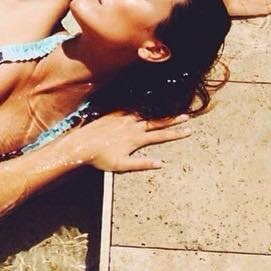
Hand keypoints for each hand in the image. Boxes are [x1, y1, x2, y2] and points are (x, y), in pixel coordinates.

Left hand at [75, 112, 191, 172]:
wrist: (82, 144)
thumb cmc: (101, 158)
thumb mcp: (122, 165)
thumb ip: (142, 164)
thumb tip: (160, 163)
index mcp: (136, 139)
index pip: (161, 135)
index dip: (176, 133)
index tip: (188, 131)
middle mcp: (132, 126)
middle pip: (157, 121)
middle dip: (173, 119)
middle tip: (186, 116)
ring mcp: (123, 118)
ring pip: (145, 113)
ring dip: (158, 112)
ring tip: (169, 108)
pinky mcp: (114, 114)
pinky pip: (131, 108)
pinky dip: (141, 107)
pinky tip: (145, 104)